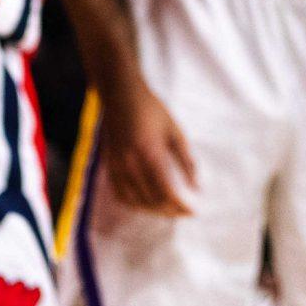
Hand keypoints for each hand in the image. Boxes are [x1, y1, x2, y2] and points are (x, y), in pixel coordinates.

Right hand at [98, 82, 196, 216]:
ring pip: (134, 201)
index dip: (180, 206)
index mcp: (150, 155)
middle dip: (169, 210)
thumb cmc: (151, 109)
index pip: (166, 192)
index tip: (192, 212)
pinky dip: (133, 203)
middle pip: (151, 200)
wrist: (121, 94)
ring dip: (152, 210)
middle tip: (183, 212)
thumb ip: (186, 160)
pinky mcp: (109, 165)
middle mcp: (131, 164)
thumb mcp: (175, 131)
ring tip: (167, 209)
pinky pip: (119, 194)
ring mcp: (117, 166)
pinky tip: (145, 203)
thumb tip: (196, 185)